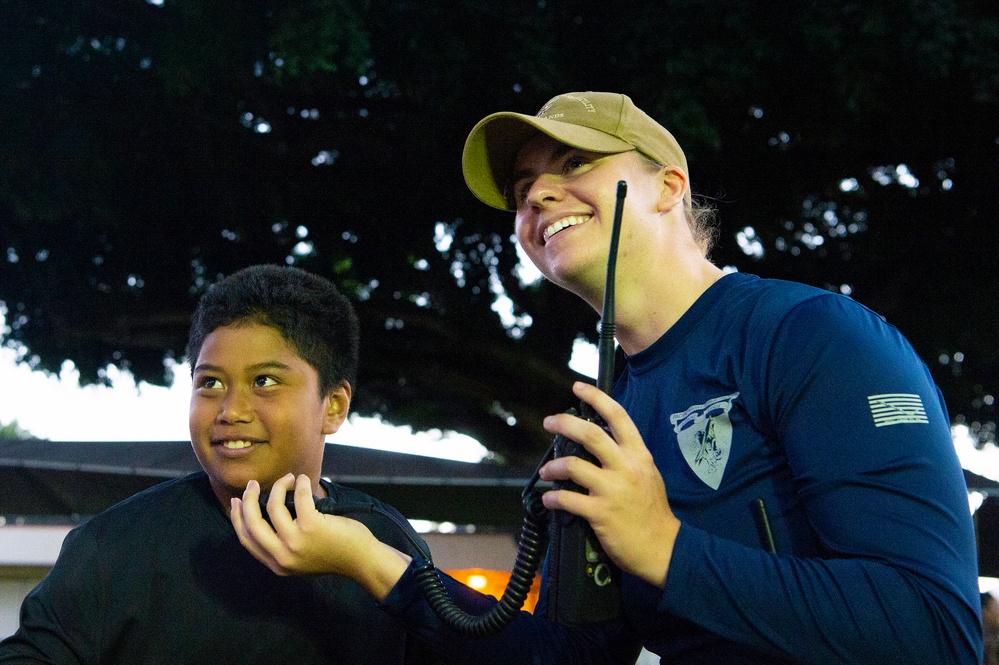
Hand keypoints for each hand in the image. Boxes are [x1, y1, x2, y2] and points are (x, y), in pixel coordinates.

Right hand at [230, 473, 410, 600]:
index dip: (237, 518)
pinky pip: (299, 497)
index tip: (236, 501)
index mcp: (277, 564)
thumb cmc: (334, 553)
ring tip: (289, 478)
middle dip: (248, 499)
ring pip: (273, 506)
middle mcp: (282, 556)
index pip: (246, 539)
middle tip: (254, 484)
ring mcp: (296, 541)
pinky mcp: (311, 526)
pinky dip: (301, 484)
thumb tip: (265, 515)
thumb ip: (281, 546)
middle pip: (252, 523)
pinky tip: (304, 480)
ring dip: (280, 486)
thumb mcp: (300, 558)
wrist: (360, 560)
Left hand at [539, 382, 679, 587]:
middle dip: (564, 424)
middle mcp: (626, 467)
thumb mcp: (648, 475)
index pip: (618, 417)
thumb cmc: (653, 512)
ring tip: (546, 471)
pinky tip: (549, 500)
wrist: (664, 548)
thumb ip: (627, 458)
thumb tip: (600, 443)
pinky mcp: (600, 513)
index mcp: (639, 455)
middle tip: (549, 422)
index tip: (578, 387)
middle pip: (590, 435)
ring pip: (574, 465)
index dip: (596, 398)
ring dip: (554, 466)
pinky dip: (553, 499)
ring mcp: (613, 490)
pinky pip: (568, 500)